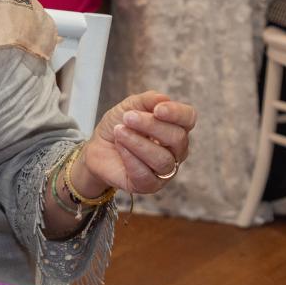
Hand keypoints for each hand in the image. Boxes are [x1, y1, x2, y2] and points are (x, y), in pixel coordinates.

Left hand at [77, 92, 195, 195]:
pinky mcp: (150, 185)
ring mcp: (165, 170)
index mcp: (176, 127)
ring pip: (163, 159)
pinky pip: (147, 175)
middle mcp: (176, 150)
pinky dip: (130, 159)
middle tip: (127, 117)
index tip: (157, 109)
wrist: (97, 147)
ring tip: (119, 132)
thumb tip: (163, 99)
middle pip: (177, 138)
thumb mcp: (128, 107)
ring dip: (138, 143)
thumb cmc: (118, 126)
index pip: (188, 119)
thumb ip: (147, 101)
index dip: (176, 113)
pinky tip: (120, 148)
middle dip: (151, 125)